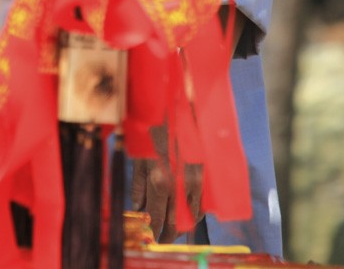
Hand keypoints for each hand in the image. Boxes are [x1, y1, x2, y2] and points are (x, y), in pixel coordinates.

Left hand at [129, 123, 202, 240]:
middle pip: (177, 221)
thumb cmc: (152, 127)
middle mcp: (179, 184)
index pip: (158, 217)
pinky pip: (203, 199)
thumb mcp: (137, 155)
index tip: (153, 238)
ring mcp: (195, 178)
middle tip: (164, 239)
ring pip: (193, 213)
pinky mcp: (205, 171)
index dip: (156, 231)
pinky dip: (197, 210)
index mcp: (158, 180)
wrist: (177, 104)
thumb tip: (138, 206)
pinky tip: (190, 212)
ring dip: (185, 224)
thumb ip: (138, 184)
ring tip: (176, 230)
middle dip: (170, 233)